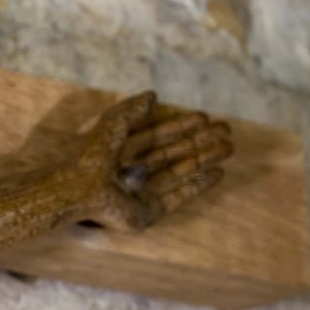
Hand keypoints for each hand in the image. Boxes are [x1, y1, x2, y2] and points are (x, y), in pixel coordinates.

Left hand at [74, 91, 232, 231]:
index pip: (158, 135)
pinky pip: (177, 198)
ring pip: (179, 173)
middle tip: (227, 131)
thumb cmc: (91, 157)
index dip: (181, 126)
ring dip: (204, 160)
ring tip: (229, 148)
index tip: (205, 117)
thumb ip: (132, 111)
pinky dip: (198, 186)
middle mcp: (133, 171)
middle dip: (200, 142)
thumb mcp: (111, 125)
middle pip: (173, 153)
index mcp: (121, 150)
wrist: (80, 191)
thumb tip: (153, 95)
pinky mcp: (147, 213)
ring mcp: (140, 193)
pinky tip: (218, 173)